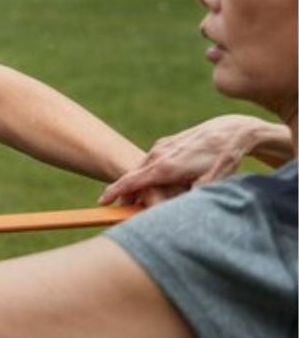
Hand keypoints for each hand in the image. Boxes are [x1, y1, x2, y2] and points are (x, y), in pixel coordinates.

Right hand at [99, 114, 270, 205]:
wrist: (234, 129)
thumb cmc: (225, 156)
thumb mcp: (215, 180)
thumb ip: (197, 194)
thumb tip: (184, 208)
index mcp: (168, 166)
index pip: (133, 180)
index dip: (116, 192)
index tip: (102, 201)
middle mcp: (160, 154)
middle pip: (133, 175)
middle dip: (125, 193)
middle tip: (120, 208)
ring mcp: (163, 146)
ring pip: (142, 168)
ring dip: (136, 183)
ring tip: (136, 199)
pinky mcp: (169, 143)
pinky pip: (151, 161)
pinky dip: (146, 173)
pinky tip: (154, 182)